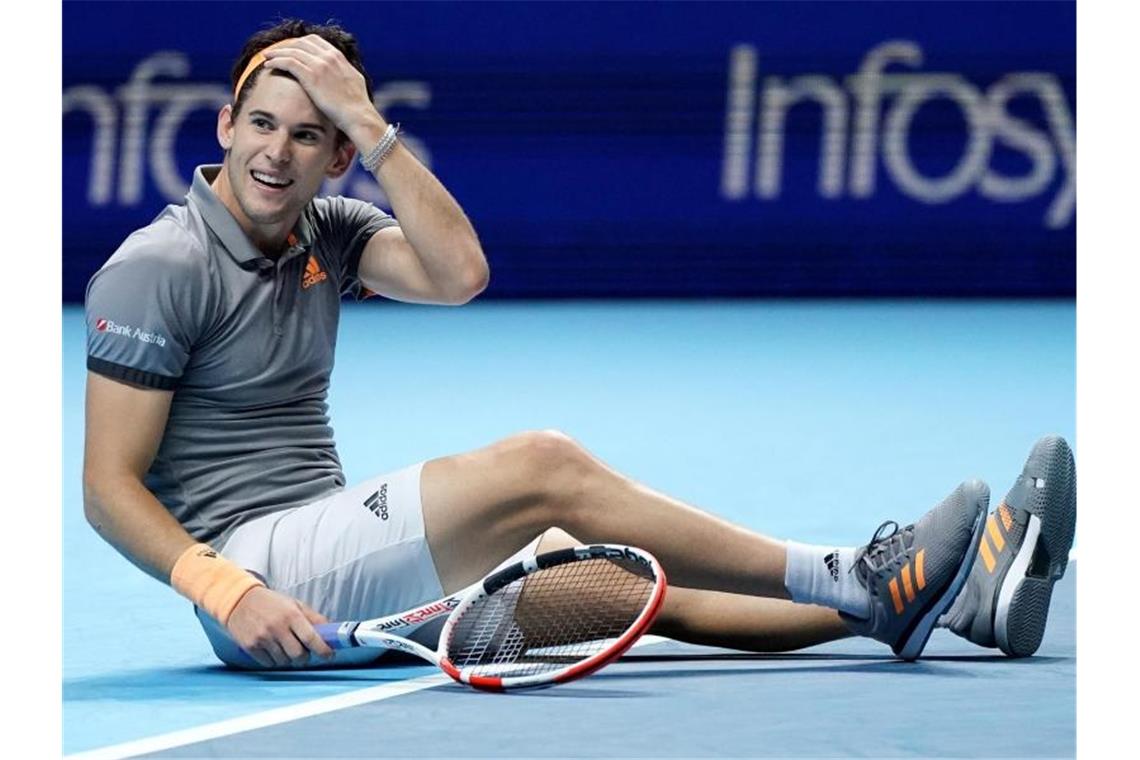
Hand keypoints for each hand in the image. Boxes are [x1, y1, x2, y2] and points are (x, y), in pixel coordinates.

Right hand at [225, 586, 334, 667]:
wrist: (240, 600)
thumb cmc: (271, 602)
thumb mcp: (294, 604)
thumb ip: (313, 617)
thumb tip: (330, 630)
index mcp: (291, 614)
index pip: (311, 637)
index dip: (322, 649)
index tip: (329, 655)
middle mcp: (277, 627)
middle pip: (298, 655)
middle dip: (304, 657)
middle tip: (304, 653)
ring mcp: (263, 638)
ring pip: (283, 661)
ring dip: (288, 659)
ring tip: (285, 648)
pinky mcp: (250, 646)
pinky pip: (268, 663)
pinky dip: (274, 661)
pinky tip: (273, 650)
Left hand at [261, 35, 382, 140]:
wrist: (358, 115)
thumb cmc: (357, 106)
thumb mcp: (354, 82)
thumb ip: (344, 74)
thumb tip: (341, 75)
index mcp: (338, 57)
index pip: (315, 41)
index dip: (300, 43)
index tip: (291, 50)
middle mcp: (329, 57)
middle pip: (301, 43)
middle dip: (287, 46)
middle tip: (275, 52)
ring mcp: (320, 65)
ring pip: (292, 51)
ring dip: (277, 52)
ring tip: (267, 57)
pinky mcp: (311, 76)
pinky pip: (288, 62)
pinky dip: (276, 61)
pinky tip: (268, 64)